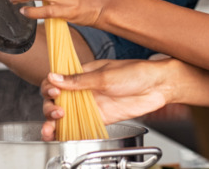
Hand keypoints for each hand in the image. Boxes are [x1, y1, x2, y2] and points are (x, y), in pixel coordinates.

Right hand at [39, 59, 173, 140]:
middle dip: (50, 108)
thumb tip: (54, 78)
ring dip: (53, 123)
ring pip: (66, 116)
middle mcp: (85, 89)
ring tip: (51, 130)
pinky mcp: (101, 118)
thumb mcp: (106, 75)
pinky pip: (80, 126)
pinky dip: (68, 132)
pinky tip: (61, 136)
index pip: (57, 81)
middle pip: (57, 101)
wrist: (158, 86)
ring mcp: (92, 104)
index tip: (53, 93)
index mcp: (83, 73)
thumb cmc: (136, 73)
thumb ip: (79, 80)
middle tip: (58, 112)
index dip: (50, 87)